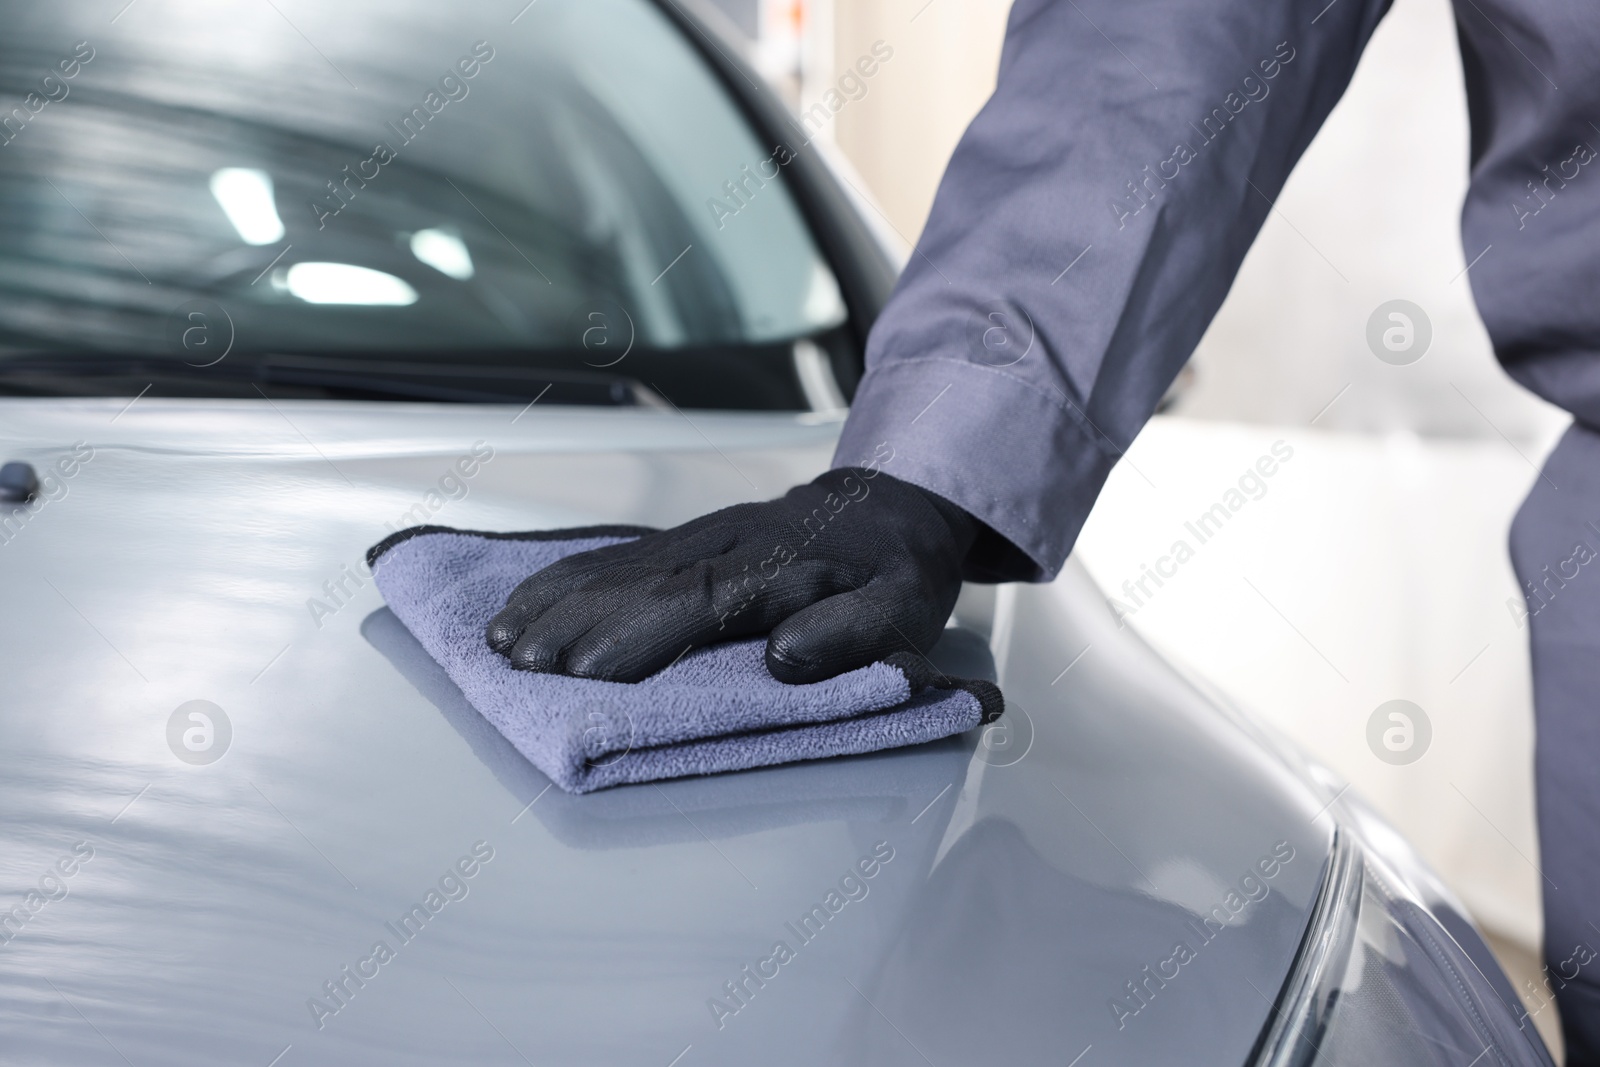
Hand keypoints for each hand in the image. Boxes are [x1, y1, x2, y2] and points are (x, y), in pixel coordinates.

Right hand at [486, 468, 976, 683]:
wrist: (892, 504)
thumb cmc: (896, 571)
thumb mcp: (904, 609)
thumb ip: (851, 635)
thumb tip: (784, 658)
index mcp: (781, 565)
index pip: (699, 601)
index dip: (638, 636)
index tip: (585, 670)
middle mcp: (728, 544)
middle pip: (642, 584)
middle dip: (576, 623)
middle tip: (520, 664)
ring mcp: (700, 537)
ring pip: (620, 568)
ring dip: (558, 602)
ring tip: (502, 639)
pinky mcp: (684, 540)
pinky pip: (618, 557)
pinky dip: (568, 577)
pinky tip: (525, 599)